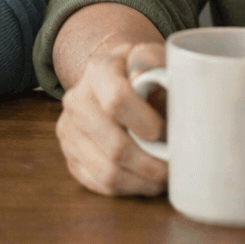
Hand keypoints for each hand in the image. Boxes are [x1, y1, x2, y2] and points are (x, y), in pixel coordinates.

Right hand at [55, 38, 168, 196]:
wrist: (108, 75)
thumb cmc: (136, 69)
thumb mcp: (148, 55)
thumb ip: (155, 61)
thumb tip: (156, 81)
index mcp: (98, 71)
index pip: (117, 101)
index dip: (146, 124)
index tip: (166, 132)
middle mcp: (77, 101)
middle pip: (115, 147)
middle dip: (152, 164)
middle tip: (175, 166)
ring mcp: (69, 130)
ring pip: (107, 172)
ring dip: (142, 182)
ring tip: (164, 177)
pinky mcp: (70, 155)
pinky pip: (99, 183)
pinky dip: (128, 187)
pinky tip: (145, 180)